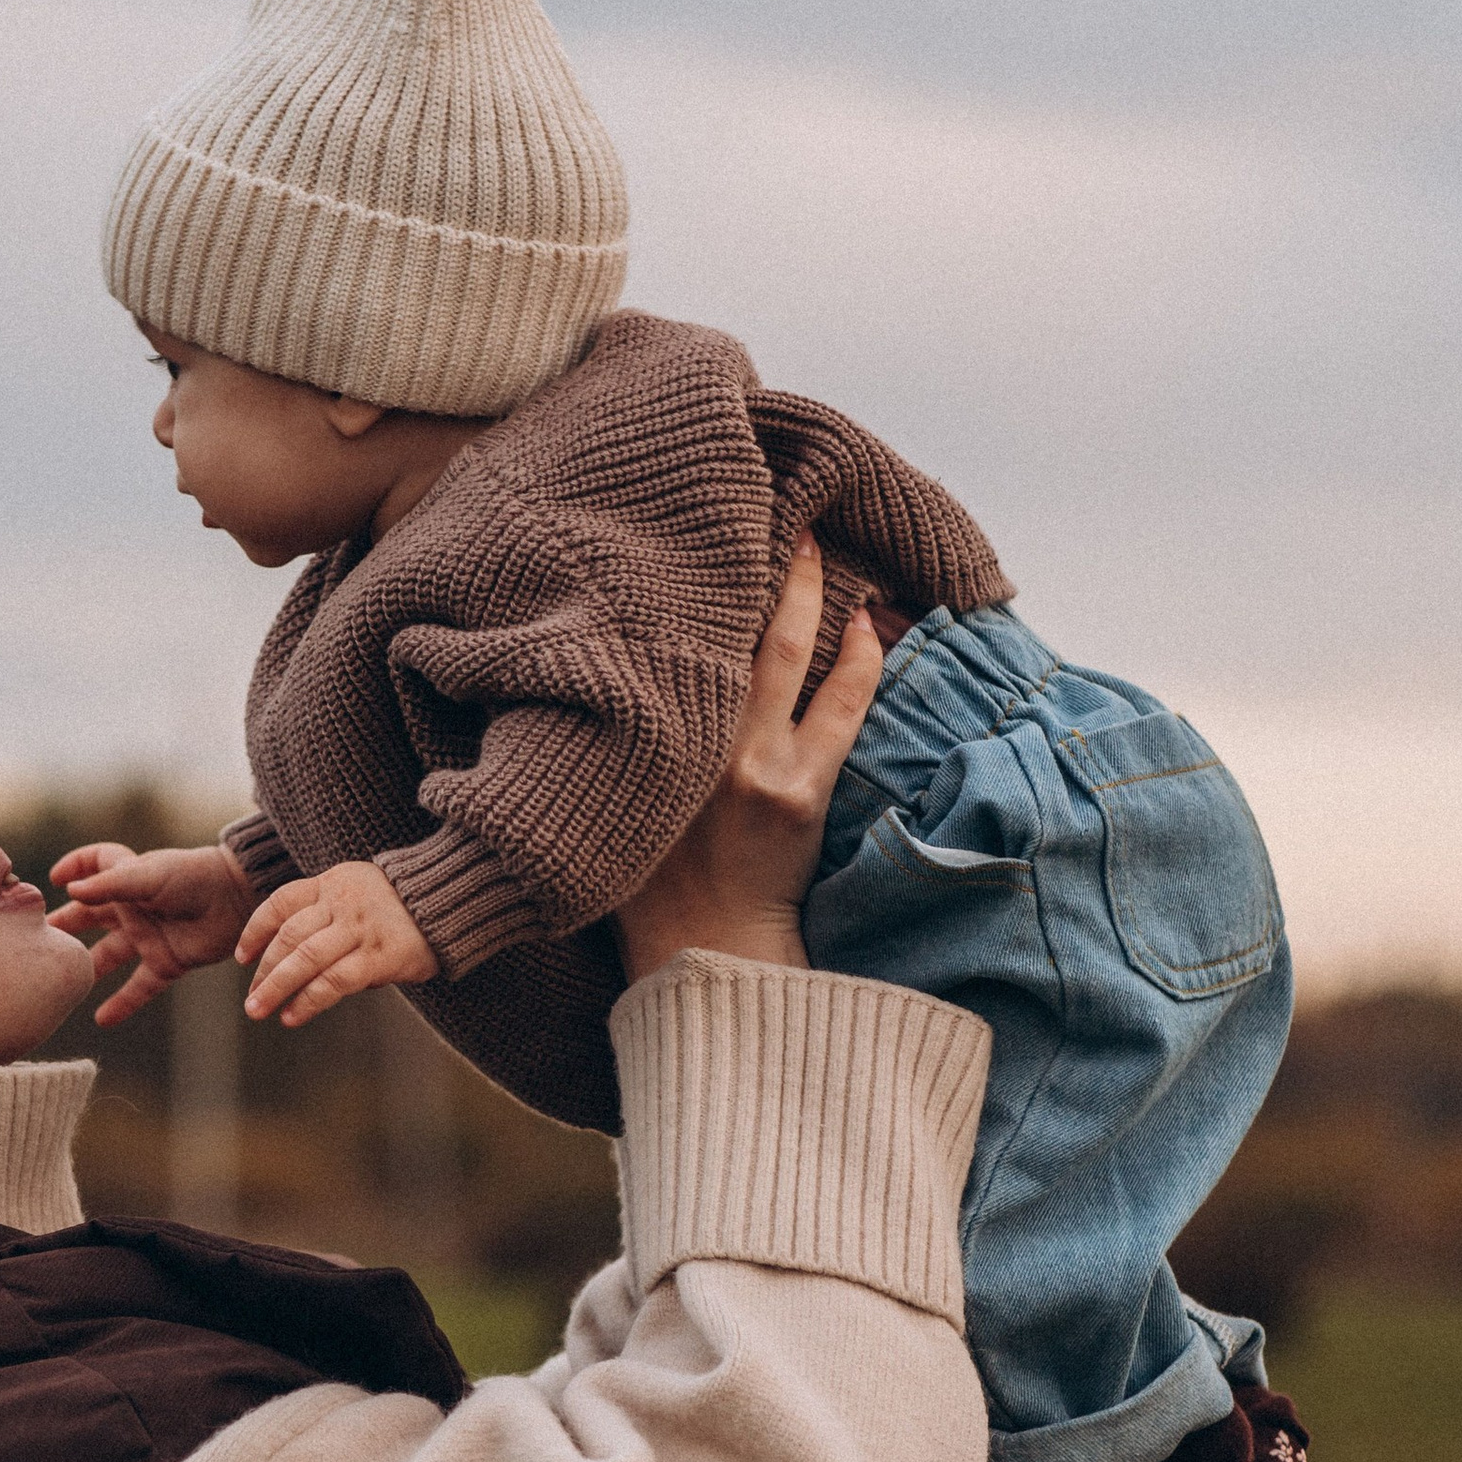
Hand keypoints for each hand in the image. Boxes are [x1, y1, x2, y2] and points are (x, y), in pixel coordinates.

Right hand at [54, 840, 255, 1024]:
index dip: (75, 867)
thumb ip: (109, 885)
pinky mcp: (166, 962)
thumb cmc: (193, 877)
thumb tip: (71, 891)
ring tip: (59, 984)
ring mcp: (148, 937)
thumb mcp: (148, 875)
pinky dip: (122, 1003)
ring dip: (87, 968)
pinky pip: (139, 987)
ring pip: (109, 956)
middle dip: (66, 926)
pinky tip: (101, 1019)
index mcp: (128, 878)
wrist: (239, 900)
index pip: (94, 865)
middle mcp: (134, 908)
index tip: (54, 880)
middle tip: (36, 940)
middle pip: (91, 916)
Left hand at [236, 859, 439, 1026]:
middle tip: (251, 1000)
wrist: (454, 899)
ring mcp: (360, 927)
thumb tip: (293, 962)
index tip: (242, 956)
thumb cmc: (402, 906)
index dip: (256, 930)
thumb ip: (327, 919)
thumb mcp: (358, 894)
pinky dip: (309, 1000)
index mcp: (332, 883)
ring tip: (258, 1011)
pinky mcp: (380, 954)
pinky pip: (335, 979)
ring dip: (276, 987)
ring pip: (305, 958)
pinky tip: (293, 1016)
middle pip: (289, 936)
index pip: (280, 903)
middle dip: (264, 971)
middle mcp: (342, 902)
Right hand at [616, 541, 884, 983]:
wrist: (698, 949)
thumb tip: (593, 675)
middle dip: (754, 565)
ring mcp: (751, 762)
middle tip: (772, 512)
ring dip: (811, 595)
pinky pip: (840, 705)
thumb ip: (606, 734)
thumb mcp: (604, 795)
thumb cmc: (643, 877)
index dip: (684, 580)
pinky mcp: (799, 790)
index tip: (696, 536)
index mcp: (640, 732)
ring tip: (822, 548)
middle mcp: (692, 738)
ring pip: (788, 653)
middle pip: (727, 626)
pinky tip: (868, 626)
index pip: (664, 634)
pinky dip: (859, 661)